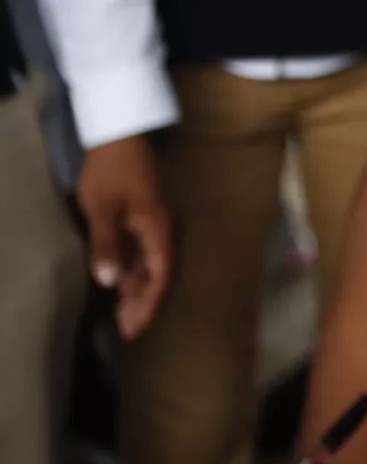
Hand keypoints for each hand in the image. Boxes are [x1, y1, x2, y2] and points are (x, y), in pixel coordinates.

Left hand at [75, 133, 172, 340]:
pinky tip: (124, 282)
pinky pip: (151, 252)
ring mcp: (163, 221)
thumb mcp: (101, 210)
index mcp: (160, 229)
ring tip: (123, 313)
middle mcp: (168, 228)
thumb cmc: (111, 172)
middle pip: (162, 274)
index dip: (149, 304)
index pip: (161, 276)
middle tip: (127, 329)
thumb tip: (111, 283)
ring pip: (157, 264)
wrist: (121, 134)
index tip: (135, 329)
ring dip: (141, 289)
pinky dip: (139, 271)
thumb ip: (107, 246)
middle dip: (145, 303)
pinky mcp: (153, 216)